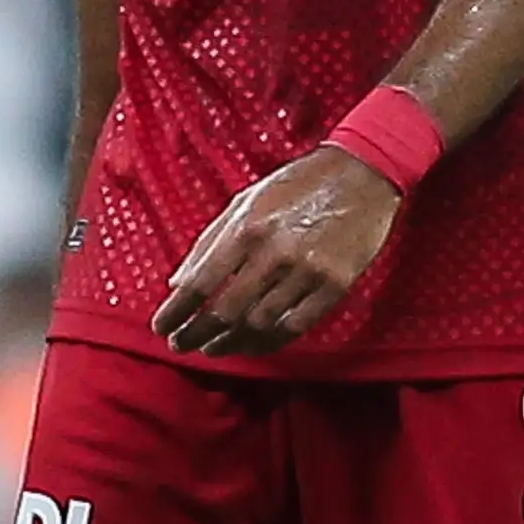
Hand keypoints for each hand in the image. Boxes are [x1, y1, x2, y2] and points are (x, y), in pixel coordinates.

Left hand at [153, 147, 401, 357]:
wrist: (361, 175)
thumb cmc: (298, 185)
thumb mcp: (246, 201)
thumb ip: (210, 242)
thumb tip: (179, 283)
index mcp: (247, 228)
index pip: (200, 283)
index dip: (176, 312)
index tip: (162, 328)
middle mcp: (274, 253)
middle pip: (224, 311)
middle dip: (196, 334)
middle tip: (182, 344)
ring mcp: (307, 272)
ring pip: (258, 325)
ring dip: (229, 343)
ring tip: (213, 348)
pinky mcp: (335, 286)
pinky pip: (295, 326)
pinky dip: (267, 342)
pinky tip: (251, 345)